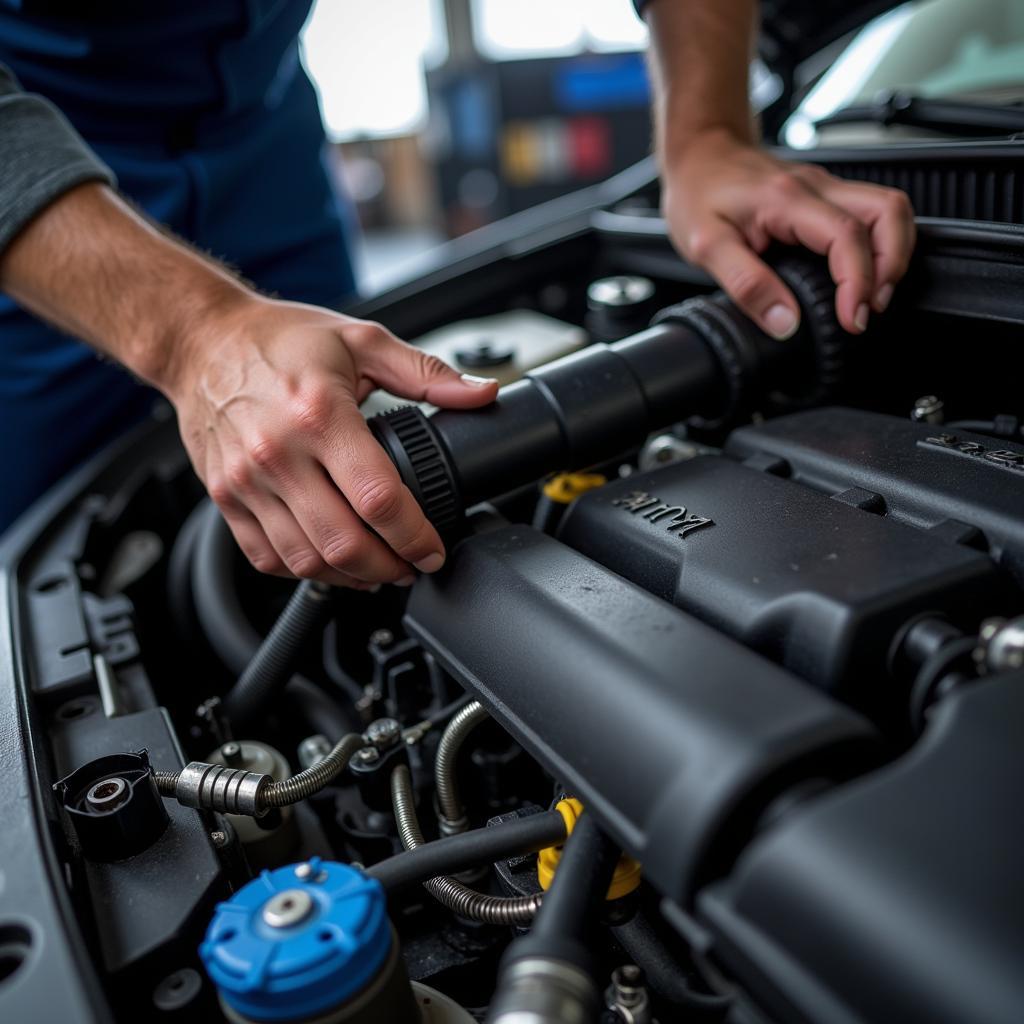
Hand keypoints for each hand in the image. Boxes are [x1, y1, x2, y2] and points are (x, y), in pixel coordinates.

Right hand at [166, 297, 498, 587]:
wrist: (201, 340)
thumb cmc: (279, 338)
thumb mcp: (361, 341)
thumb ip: (427, 373)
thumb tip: (482, 393)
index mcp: (319, 415)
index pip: (378, 498)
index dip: (415, 536)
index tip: (433, 550)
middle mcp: (278, 453)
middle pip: (343, 542)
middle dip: (389, 568)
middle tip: (411, 567)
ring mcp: (245, 481)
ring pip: (305, 560)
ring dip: (350, 577)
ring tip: (378, 570)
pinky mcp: (224, 497)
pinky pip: (266, 557)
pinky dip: (304, 571)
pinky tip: (331, 562)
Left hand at [662, 130, 915, 337]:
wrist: (698, 155)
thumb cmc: (698, 193)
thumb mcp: (705, 247)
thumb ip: (746, 286)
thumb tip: (784, 322)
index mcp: (787, 200)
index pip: (846, 237)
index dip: (858, 283)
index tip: (853, 318)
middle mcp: (816, 187)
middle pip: (887, 212)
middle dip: (891, 267)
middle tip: (870, 309)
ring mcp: (825, 187)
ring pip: (888, 208)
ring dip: (893, 253)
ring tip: (874, 294)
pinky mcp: (826, 194)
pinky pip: (870, 212)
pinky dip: (880, 244)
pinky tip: (863, 271)